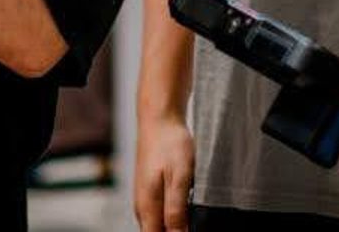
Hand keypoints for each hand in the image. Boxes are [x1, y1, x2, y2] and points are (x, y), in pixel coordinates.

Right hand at [133, 113, 194, 231]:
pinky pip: (162, 213)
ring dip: (177, 225)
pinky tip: (188, 206)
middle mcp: (142, 207)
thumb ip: (176, 210)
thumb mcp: (179, 178)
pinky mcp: (152, 191)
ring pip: (160, 224)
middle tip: (195, 222)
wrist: (160, 118)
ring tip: (193, 216)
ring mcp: (146, 199)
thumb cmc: (170, 144)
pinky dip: (175, 215)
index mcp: (147, 208)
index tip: (189, 229)